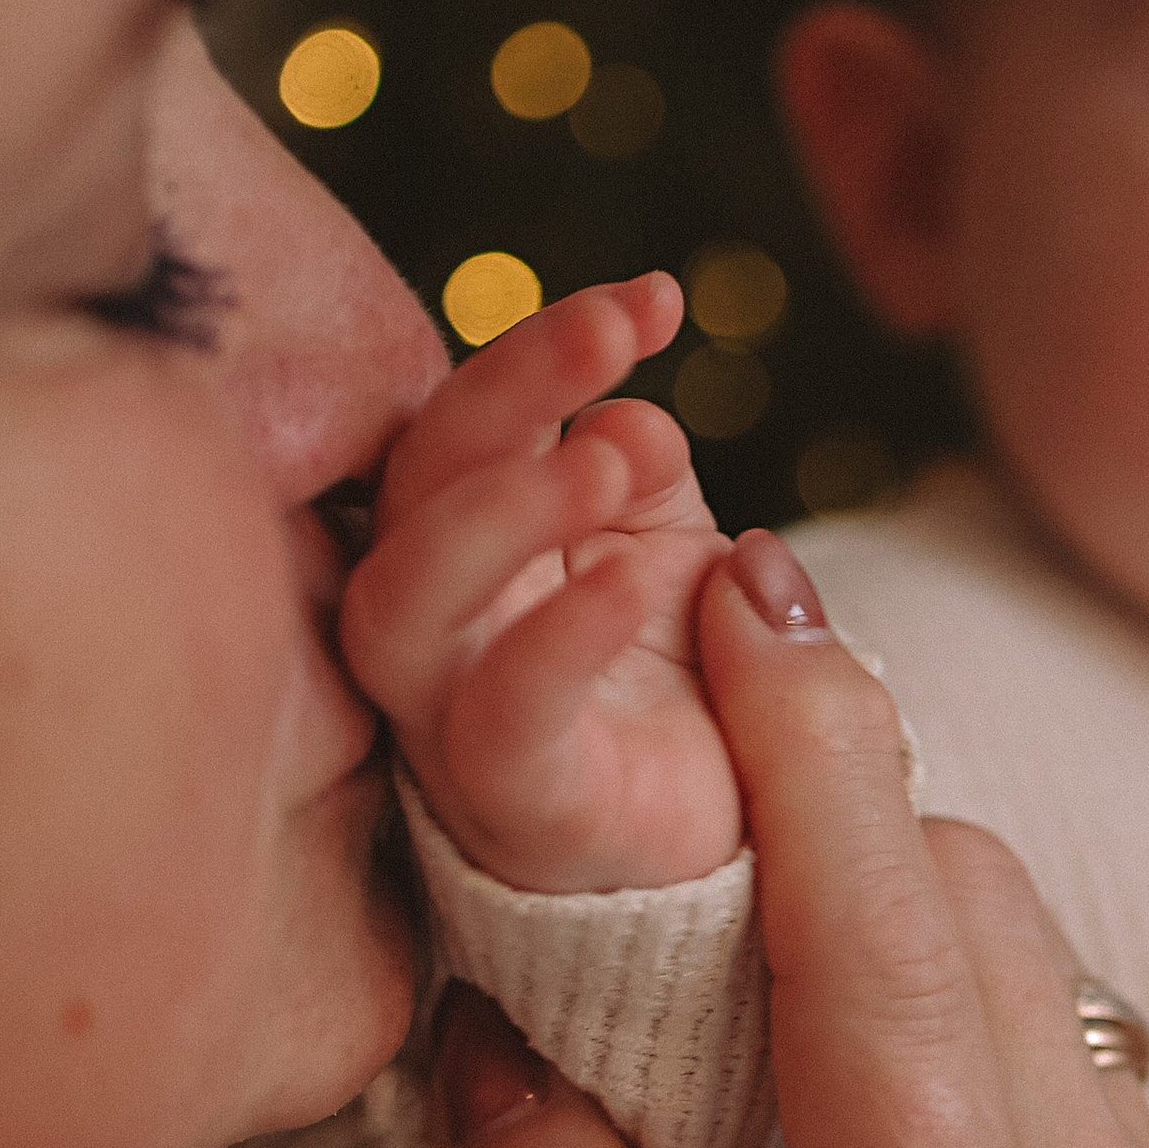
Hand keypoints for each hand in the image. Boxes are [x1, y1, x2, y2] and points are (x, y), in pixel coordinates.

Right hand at [342, 274, 739, 894]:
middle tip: (617, 331)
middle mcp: (441, 627)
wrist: (746, 846)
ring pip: (402, 604)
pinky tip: (636, 581)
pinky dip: (557, 640)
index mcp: (471, 548)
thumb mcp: (678, 551)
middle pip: (412, 489)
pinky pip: (501, 722)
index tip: (656, 301)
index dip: (538, 351)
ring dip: (500, 506)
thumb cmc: (689, 688)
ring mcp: (460, 721)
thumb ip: (645, 480)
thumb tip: (625, 418)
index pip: (459, 428)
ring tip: (615, 455)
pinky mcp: (518, 806)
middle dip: (505, 390)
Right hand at [424, 530, 1148, 1147]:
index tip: (732, 580)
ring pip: (1041, 968)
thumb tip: (509, 1053)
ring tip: (720, 852)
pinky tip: (816, 1018)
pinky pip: (1064, 1061)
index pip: (897, 948)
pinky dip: (944, 981)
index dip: (810, 737)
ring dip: (892, 873)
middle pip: (986, 909)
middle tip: (672, 698)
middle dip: (838, 773)